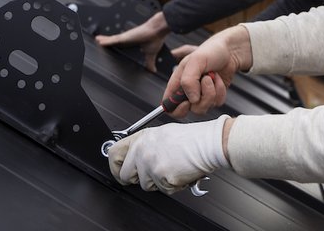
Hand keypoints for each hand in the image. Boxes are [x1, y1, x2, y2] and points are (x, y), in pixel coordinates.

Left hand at [95, 11, 169, 72]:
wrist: (158, 30)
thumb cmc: (155, 38)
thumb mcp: (150, 54)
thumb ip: (149, 62)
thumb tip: (152, 70)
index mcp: (133, 43)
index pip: (121, 46)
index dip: (116, 48)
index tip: (111, 51)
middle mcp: (127, 39)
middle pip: (114, 42)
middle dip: (108, 43)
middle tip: (100, 44)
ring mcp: (125, 38)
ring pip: (112, 40)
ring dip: (104, 41)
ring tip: (97, 41)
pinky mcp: (124, 37)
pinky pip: (113, 39)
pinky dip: (106, 41)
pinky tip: (99, 41)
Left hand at [108, 115, 231, 193]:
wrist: (209, 144)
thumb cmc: (192, 138)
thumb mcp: (163, 134)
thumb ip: (146, 145)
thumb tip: (135, 158)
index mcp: (142, 138)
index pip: (114, 154)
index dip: (116, 166)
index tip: (120, 171)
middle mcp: (143, 150)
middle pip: (126, 175)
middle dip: (138, 178)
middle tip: (153, 174)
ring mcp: (151, 165)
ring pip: (145, 185)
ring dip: (158, 182)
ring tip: (172, 167)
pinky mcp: (162, 178)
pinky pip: (162, 190)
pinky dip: (172, 185)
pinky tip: (179, 172)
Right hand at [165, 25, 252, 116]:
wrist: (230, 51)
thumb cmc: (211, 51)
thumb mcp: (196, 61)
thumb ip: (188, 80)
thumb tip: (192, 100)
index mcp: (178, 82)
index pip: (168, 105)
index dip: (176, 108)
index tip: (187, 101)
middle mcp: (187, 90)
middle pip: (188, 109)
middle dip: (200, 97)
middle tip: (205, 80)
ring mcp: (201, 94)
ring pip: (203, 108)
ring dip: (211, 92)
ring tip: (212, 76)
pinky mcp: (213, 96)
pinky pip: (216, 103)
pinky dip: (220, 91)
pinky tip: (219, 79)